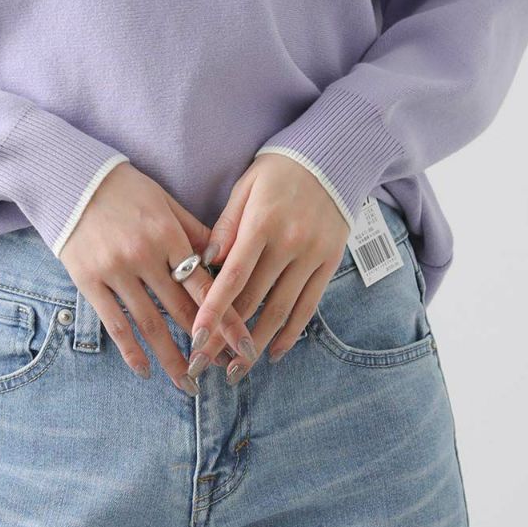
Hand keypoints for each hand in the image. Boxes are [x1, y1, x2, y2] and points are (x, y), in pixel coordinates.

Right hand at [59, 162, 258, 390]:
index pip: (203, 284)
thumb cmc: (125, 189)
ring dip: (171, 358)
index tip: (243, 344)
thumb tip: (224, 259)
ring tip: (189, 383)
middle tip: (224, 370)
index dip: (226, 317)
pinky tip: (144, 371)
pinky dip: (130, 351)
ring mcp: (114, 270)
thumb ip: (193, 232)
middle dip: (205, 344)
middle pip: (180, 310)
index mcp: (166, 233)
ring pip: (149, 324)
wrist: (72, 180)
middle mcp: (143, 255)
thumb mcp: (165, 202)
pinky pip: (114, 323)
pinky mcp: (89, 281)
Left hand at [191, 152, 350, 376]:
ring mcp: (312, 256)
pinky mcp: (329, 264)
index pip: (233, 276)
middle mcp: (289, 244)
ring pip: (280, 310)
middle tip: (205, 361)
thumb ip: (226, 227)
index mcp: (262, 223)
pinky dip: (291, 333)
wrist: (331, 158)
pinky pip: (308, 306)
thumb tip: (205, 263)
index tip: (196, 338)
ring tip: (236, 369)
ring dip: (256, 344)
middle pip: (253, 300)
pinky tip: (274, 351)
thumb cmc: (278, 171)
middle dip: (226, 335)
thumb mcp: (245, 187)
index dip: (214, 310)